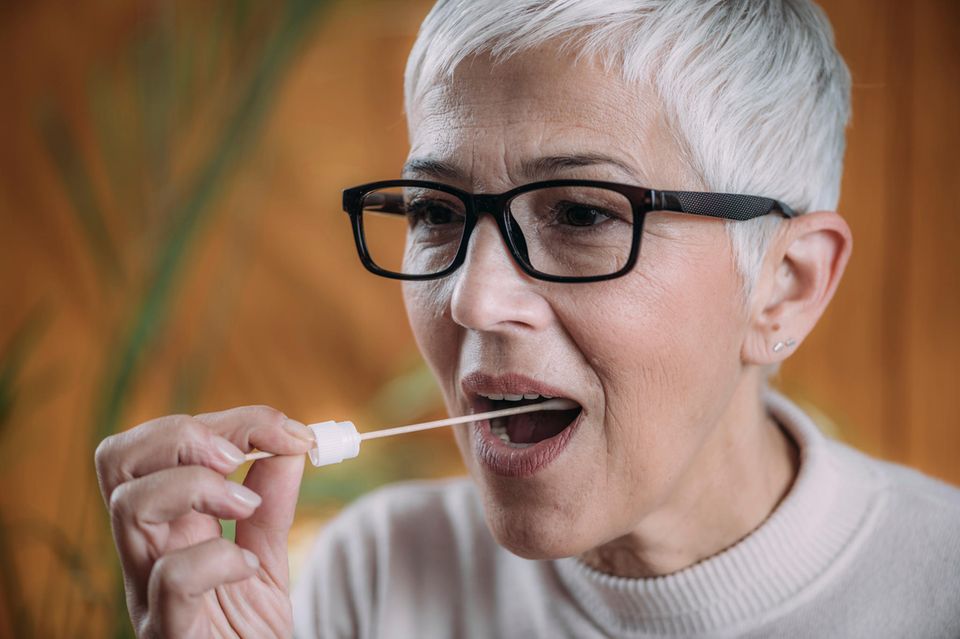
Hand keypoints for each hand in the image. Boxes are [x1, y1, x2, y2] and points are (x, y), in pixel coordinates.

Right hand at [95, 405, 315, 637]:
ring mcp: (149, 592)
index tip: (290, 430)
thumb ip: (273, 503)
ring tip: (245, 508)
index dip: (227, 420)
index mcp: (170, 524)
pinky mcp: (168, 633)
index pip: (163, 445)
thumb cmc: (248, 630)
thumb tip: (291, 443)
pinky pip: (171, 580)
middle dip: (182, 433)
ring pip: (130, 506)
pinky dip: (215, 558)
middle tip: (241, 453)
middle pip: (121, 460)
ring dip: (198, 485)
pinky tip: (248, 568)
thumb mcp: (268, 557)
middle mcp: (148, 551)